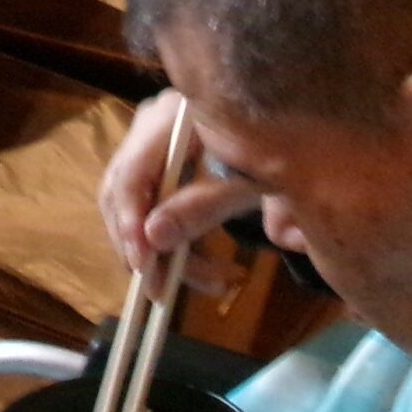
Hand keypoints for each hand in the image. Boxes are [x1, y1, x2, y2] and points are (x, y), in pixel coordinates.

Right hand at [100, 91, 261, 286]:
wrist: (289, 136)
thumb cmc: (267, 150)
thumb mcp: (241, 182)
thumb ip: (200, 207)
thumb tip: (151, 239)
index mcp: (165, 121)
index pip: (130, 175)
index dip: (131, 221)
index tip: (143, 266)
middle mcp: (147, 130)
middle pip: (121, 193)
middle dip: (139, 245)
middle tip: (159, 289)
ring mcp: (150, 147)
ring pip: (133, 207)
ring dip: (159, 251)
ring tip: (196, 285)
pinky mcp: (159, 169)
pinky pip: (150, 209)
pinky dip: (171, 243)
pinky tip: (201, 269)